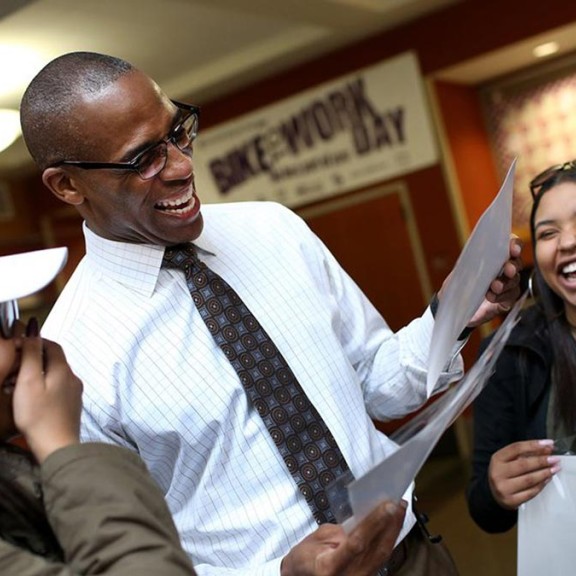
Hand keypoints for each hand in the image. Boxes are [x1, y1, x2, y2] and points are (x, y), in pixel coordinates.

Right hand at [12, 333, 82, 462]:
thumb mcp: (29, 381)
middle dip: (33, 358)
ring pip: (54, 374)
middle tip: (13, 366)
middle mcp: (73, 378)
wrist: (57, 447)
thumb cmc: (39, 416)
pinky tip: (30, 397)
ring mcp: (74, 393)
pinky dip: (43, 386)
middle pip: (54, 359)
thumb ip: (31, 354)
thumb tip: (33, 328)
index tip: (16, 346)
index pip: (51, 345)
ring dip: (37, 373)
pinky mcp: (71, 406)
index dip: (33, 342)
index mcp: (64, 369)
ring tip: (16, 383)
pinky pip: (57, 388)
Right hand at [281, 499, 406, 575]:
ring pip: (382, 555)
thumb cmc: (304, 557)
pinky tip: (392, 526)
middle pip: (376, 550)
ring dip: (393, 531)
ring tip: (399, 511)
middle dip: (391, 524)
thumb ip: (342, 531)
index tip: (389, 505)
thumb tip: (366, 518)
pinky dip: (387, 540)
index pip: (357, 543)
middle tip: (399, 503)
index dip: (375, 523)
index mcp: (330, 566)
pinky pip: (380, 559)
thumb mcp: (317, 539)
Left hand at [466, 234, 522, 326]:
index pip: (510, 245)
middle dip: (512, 265)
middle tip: (508, 270)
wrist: (456, 307)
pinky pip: (511, 296)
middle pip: (516, 263)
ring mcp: (507, 284)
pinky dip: (502, 296)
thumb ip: (464, 266)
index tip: (514, 250)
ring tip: (495, 287)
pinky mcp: (507, 299)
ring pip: (514, 280)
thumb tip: (467, 259)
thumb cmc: (458, 287)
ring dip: (505, 283)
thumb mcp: (457, 274)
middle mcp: (503, 268)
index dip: (515, 245)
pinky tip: (492, 297)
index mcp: (493, 257)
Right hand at [488, 439, 559, 509]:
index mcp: (496, 459)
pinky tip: (547, 479)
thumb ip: (524, 454)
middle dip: (541, 461)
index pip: (516, 448)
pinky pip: (531, 492)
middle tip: (555, 459)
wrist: (493, 494)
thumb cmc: (504, 473)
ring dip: (544, 473)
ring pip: (529, 479)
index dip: (533, 445)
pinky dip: (541, 485)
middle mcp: (498, 473)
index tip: (549, 444)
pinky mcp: (511, 500)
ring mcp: (503, 488)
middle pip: (523, 464)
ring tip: (555, 468)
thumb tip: (546, 449)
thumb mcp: (508, 460)